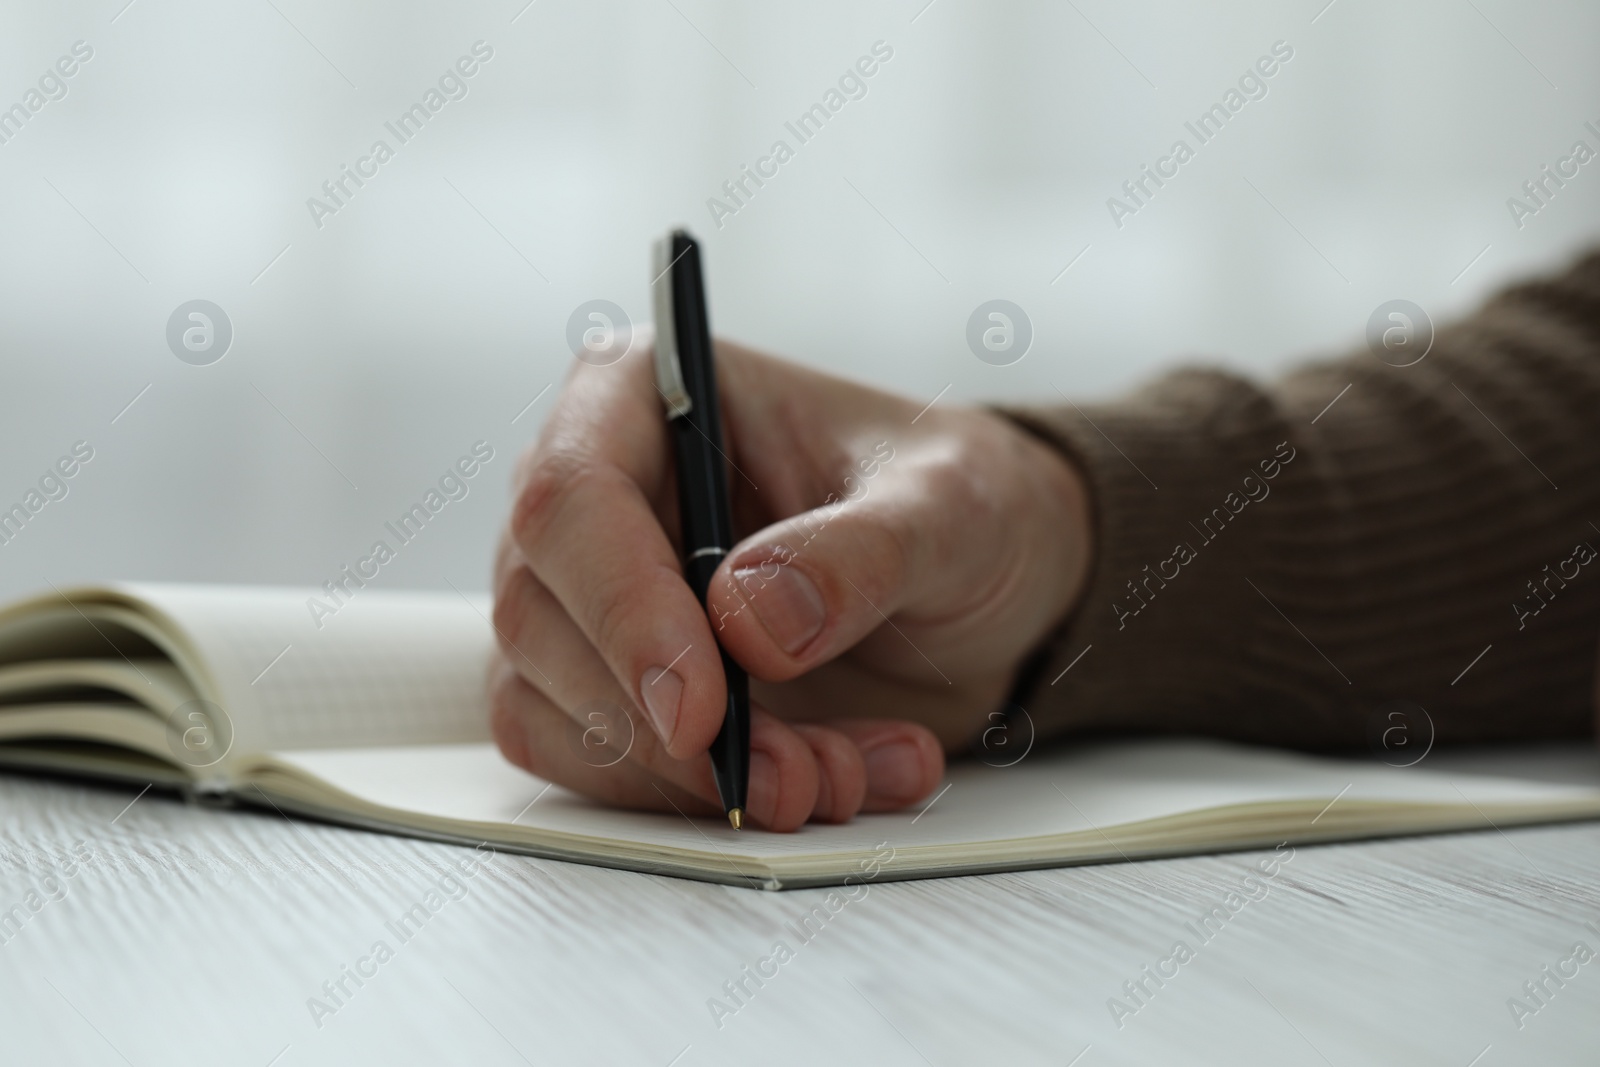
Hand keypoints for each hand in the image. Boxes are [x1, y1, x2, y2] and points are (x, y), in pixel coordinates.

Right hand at [489, 336, 1091, 829]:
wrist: (985, 584)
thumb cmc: (960, 501)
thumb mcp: (948, 505)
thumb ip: (858, 553)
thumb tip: (746, 621)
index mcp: (648, 397)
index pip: (572, 496)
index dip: (622, 609)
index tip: (700, 708)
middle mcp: (600, 496)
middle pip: (540, 617)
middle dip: (665, 726)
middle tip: (794, 774)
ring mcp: (595, 599)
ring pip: (559, 711)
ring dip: (690, 780)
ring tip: (839, 775)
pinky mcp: (617, 689)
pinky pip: (604, 771)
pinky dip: (703, 802)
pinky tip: (831, 776)